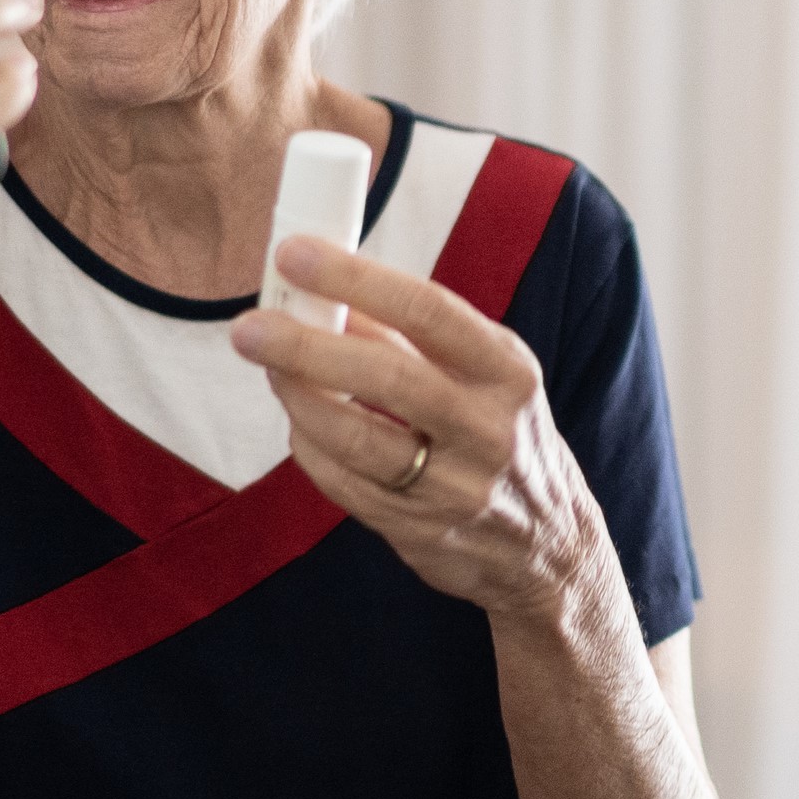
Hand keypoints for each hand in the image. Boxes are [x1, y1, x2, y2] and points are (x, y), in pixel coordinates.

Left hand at [230, 237, 609, 617]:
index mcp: (507, 371)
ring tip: (270, 369)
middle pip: (388, 377)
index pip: (428, 311)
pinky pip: (346, 485)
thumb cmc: (501, 434)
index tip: (294, 255)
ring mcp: (456, 488)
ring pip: (358, 440)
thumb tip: (325, 291)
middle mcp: (489, 429)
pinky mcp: (421, 532)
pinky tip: (300, 424)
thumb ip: (412, 337)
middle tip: (250, 326)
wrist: (548, 543)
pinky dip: (312, 448)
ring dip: (300, 399)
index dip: (356, 280)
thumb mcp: (485, 375)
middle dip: (307, 346)